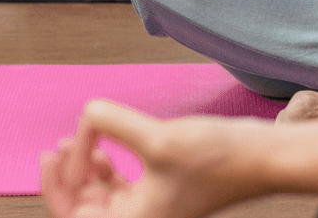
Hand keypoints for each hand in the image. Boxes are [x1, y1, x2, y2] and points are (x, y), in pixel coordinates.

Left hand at [41, 101, 274, 217]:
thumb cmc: (218, 159)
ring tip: (81, 138)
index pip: (75, 213)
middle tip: (60, 144)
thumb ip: (117, 124)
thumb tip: (86, 111)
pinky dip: (112, 166)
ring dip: (89, 168)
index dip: (57, 184)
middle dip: (71, 174)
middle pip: (86, 206)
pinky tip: (108, 144)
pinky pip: (126, 184)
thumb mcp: (160, 138)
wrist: (263, 157)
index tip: (54, 151)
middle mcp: (142, 217)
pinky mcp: (168, 188)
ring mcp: (155, 204)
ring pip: (105, 194)